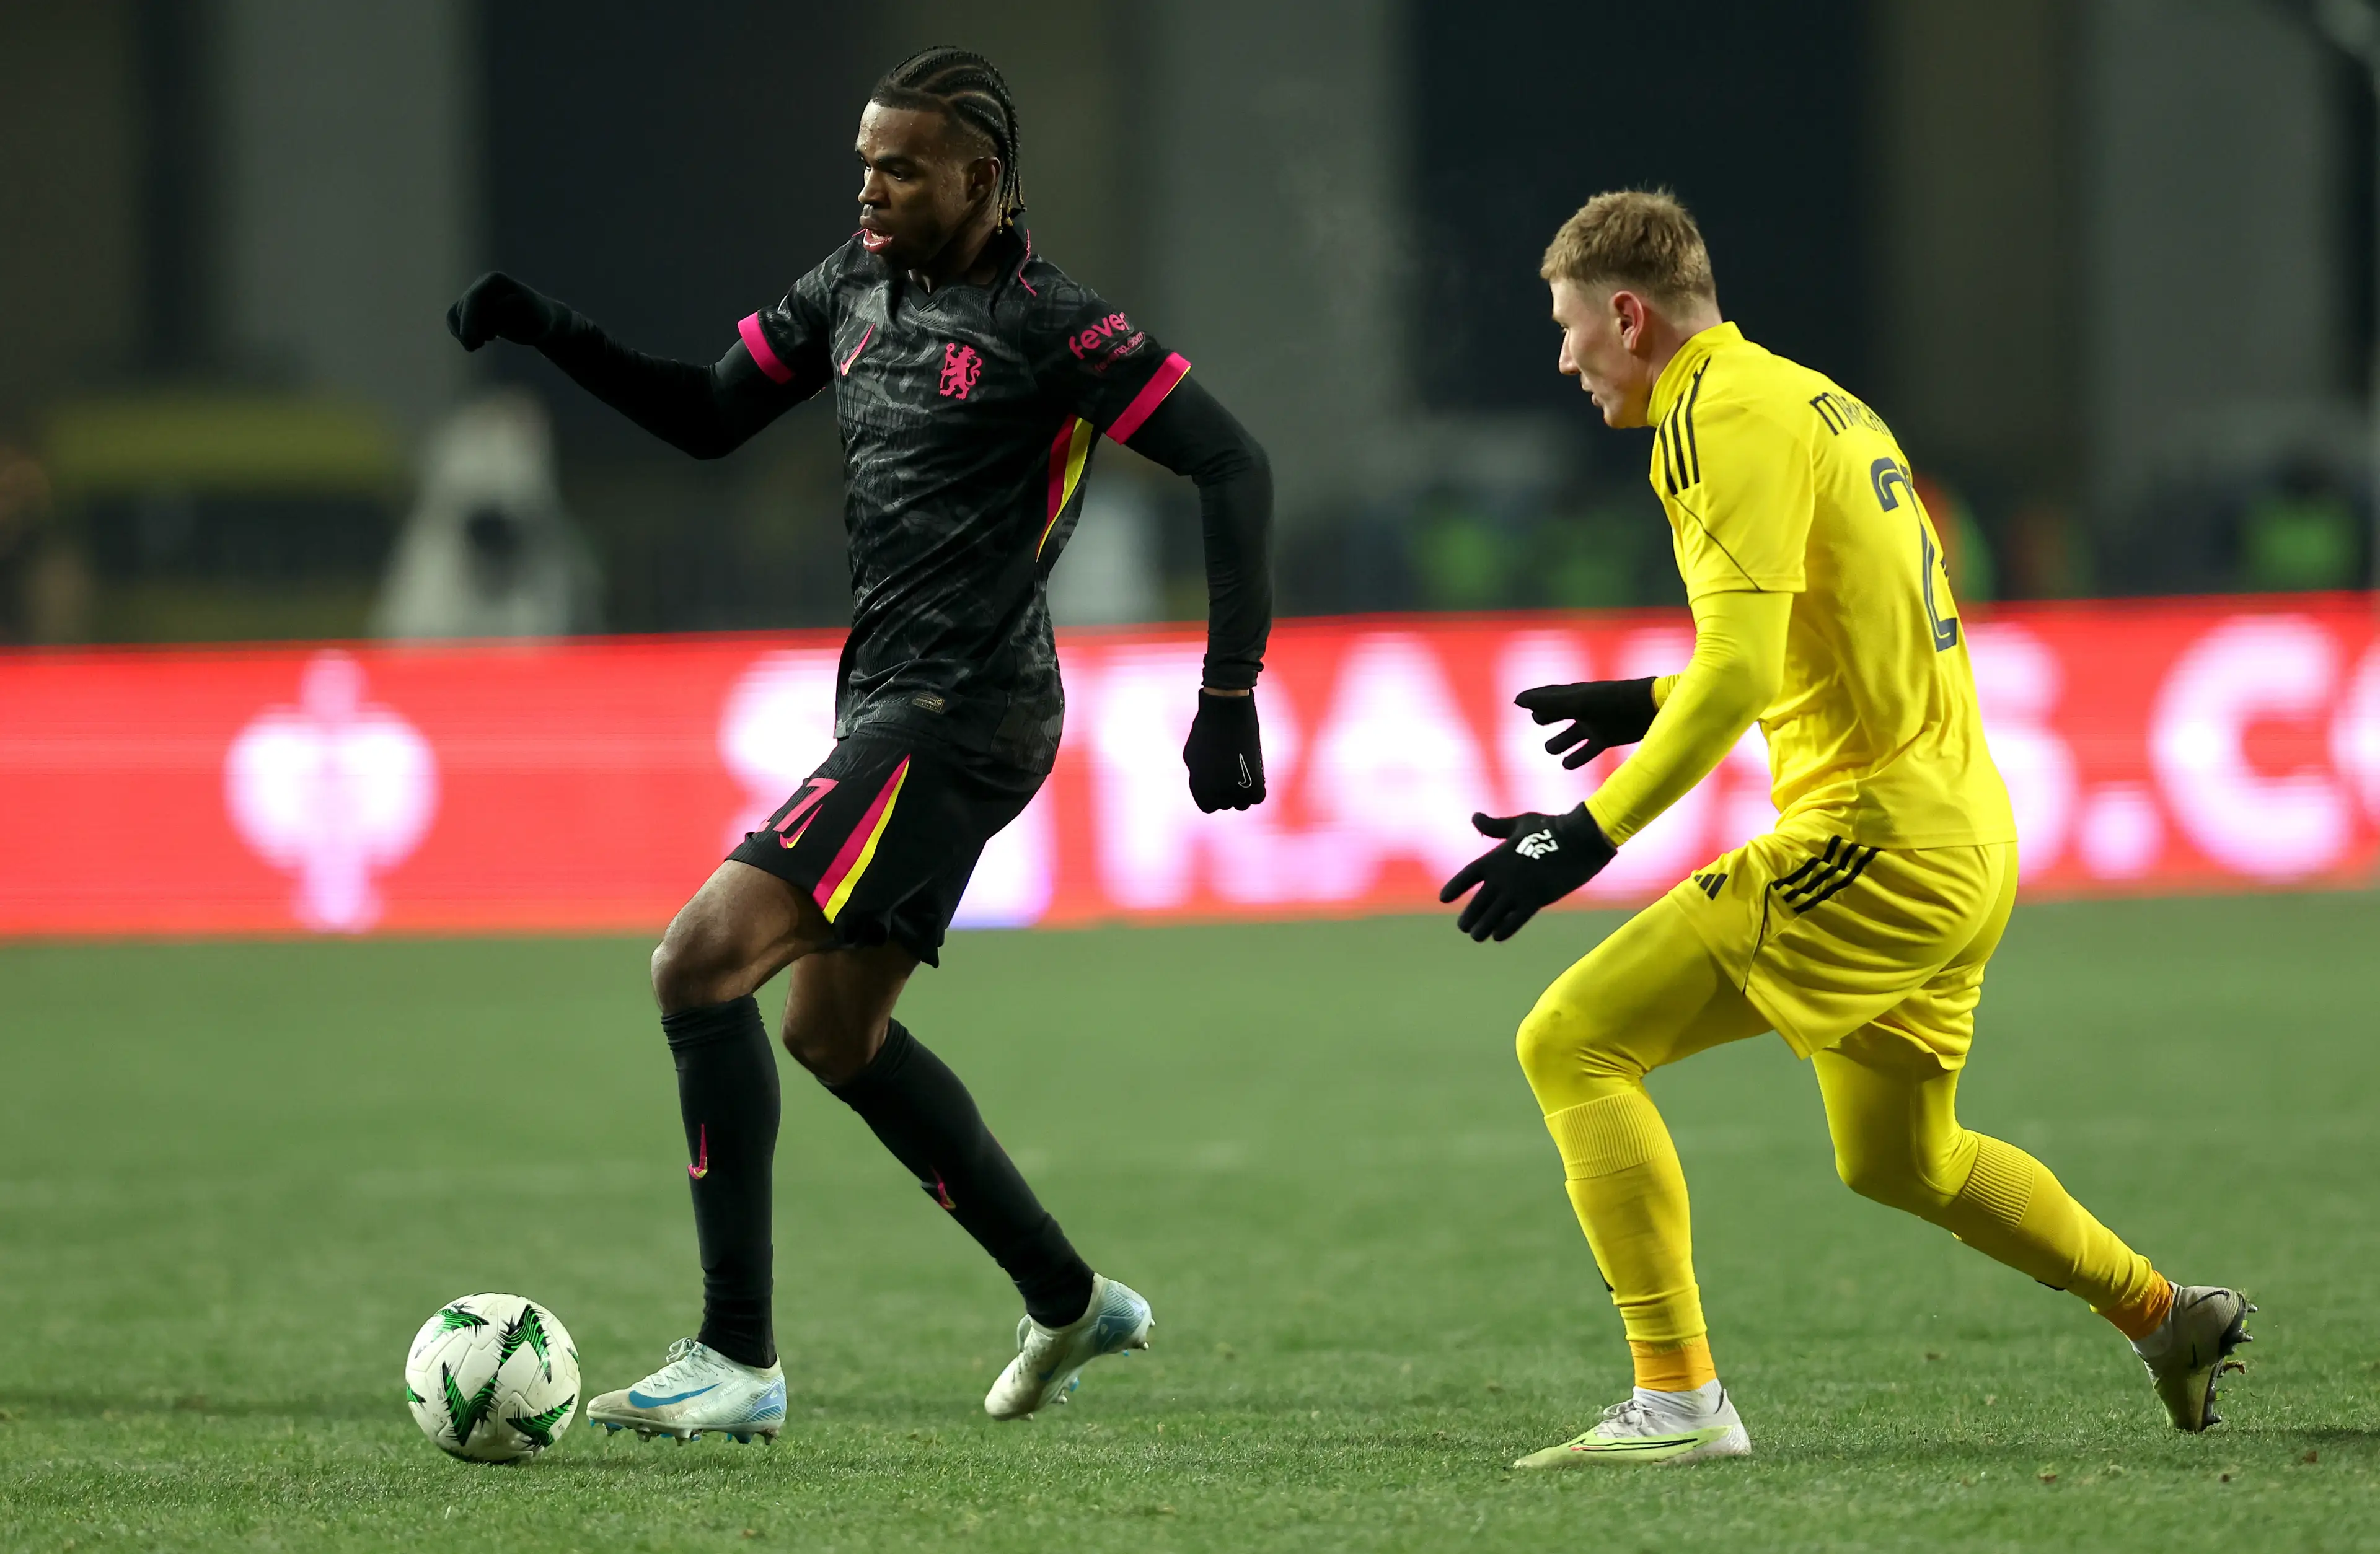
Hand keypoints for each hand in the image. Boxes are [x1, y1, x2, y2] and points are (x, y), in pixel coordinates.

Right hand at [447, 272, 566, 350]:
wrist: (540, 322)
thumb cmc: (538, 319)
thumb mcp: (533, 315)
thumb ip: (516, 309)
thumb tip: (499, 304)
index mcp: (495, 280)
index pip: (475, 299)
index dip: (477, 321)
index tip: (490, 338)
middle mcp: (481, 284)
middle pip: (463, 308)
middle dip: (467, 329)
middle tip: (473, 348)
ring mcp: (475, 296)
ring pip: (455, 315)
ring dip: (464, 333)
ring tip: (479, 344)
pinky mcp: (471, 309)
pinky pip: (453, 320)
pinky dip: (459, 333)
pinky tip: (475, 343)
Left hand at [1182, 689, 1264, 811]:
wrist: (1226, 711)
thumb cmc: (1206, 730)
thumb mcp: (1193, 756)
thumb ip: (1199, 777)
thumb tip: (1210, 789)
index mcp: (1199, 787)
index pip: (1208, 807)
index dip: (1213, 795)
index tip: (1218, 781)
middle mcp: (1216, 792)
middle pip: (1226, 804)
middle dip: (1227, 791)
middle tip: (1230, 770)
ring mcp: (1236, 787)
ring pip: (1242, 804)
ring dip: (1242, 792)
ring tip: (1241, 773)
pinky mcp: (1255, 780)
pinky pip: (1258, 797)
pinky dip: (1256, 789)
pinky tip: (1254, 775)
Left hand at [1438, 805, 1614, 941]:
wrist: (1578, 839)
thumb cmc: (1550, 827)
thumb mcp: (1519, 823)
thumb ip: (1495, 826)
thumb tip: (1474, 817)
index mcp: (1495, 857)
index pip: (1466, 877)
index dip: (1454, 888)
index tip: (1443, 899)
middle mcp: (1501, 877)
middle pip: (1477, 903)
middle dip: (1469, 917)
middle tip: (1463, 927)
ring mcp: (1517, 890)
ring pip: (1493, 916)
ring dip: (1483, 928)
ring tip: (1477, 936)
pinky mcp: (1536, 900)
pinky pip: (1515, 920)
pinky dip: (1505, 930)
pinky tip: (1497, 937)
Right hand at [1515, 677, 1658, 768]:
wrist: (1651, 709)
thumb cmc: (1614, 701)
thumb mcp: (1579, 702)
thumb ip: (1550, 703)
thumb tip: (1518, 700)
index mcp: (1575, 695)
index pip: (1549, 696)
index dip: (1534, 698)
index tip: (1518, 701)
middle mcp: (1584, 708)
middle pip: (1560, 713)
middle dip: (1548, 717)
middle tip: (1537, 720)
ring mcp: (1596, 724)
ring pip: (1572, 734)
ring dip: (1561, 742)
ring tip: (1549, 749)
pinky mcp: (1608, 738)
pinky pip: (1588, 749)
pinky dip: (1577, 756)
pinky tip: (1566, 765)